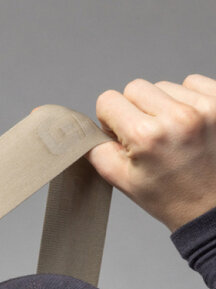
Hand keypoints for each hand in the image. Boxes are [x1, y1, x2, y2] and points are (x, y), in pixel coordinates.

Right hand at [84, 75, 215, 231]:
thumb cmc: (168, 195)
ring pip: (164, 85)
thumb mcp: (120, 179)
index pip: (109, 100)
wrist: (211, 206)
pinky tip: (191, 124)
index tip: (125, 137)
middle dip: (136, 109)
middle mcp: (178, 116)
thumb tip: (86, 126)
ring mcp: (205, 107)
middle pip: (136, 87)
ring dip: (164, 105)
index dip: (111, 119)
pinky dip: (187, 99)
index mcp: (147, 135)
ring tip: (174, 134)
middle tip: (150, 138)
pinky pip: (193, 82)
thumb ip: (95, 148)